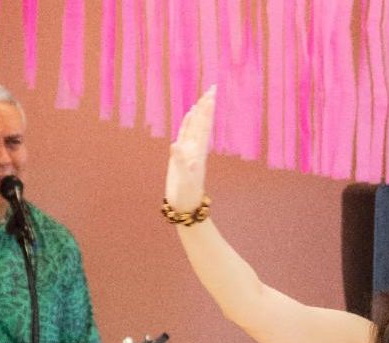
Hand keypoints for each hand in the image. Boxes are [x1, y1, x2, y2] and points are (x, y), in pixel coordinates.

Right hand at [166, 87, 215, 214]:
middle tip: (212, 88)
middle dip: (207, 106)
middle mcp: (195, 149)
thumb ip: (179, 162)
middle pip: (202, 123)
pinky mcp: (181, 155)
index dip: (206, 111)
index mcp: (197, 152)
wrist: (186, 207)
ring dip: (199, 112)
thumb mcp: (183, 180)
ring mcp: (189, 151)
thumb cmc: (186, 195)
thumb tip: (176, 146)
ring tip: (203, 97)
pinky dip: (188, 123)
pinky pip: (185, 135)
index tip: (211, 96)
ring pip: (195, 127)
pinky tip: (190, 114)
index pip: (203, 127)